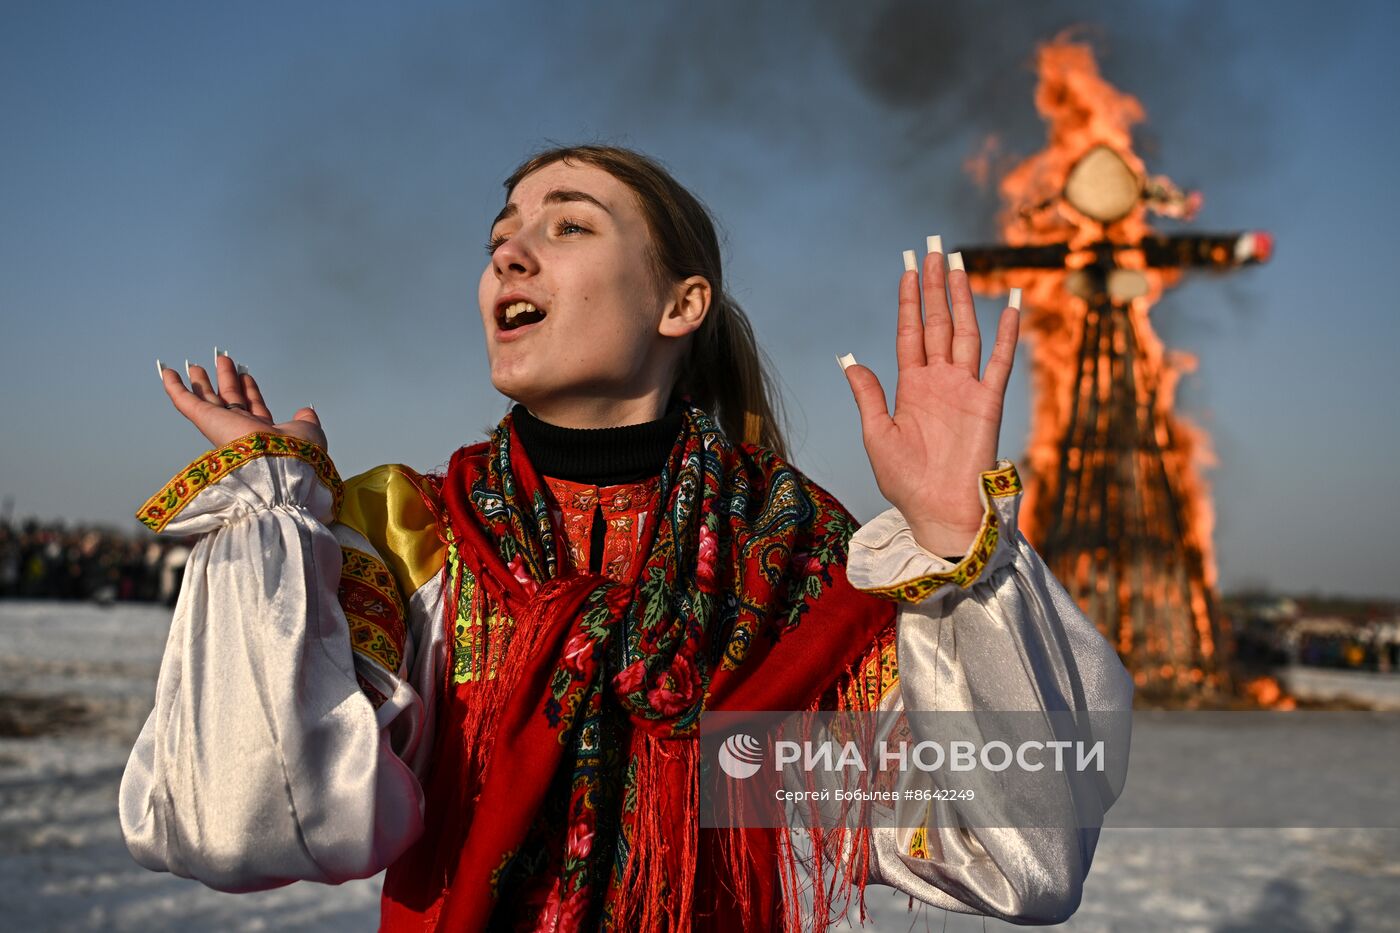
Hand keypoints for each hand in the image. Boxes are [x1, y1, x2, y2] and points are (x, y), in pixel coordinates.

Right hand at [157, 351, 326, 451]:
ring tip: (196, 366)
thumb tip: (305, 412)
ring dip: (202, 382)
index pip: (254, 407)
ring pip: (208, 400)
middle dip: (227, 380)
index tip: (246, 375)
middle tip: (222, 362)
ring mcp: (222, 425)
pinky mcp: (206, 421)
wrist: (281, 465)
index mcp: (264, 433)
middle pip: (230, 400)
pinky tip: (168, 372)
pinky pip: (185, 402)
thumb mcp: (308, 432)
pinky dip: (174, 387)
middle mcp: (242, 430)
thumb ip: (306, 421)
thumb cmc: (297, 453)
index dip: (249, 390)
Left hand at [842, 243, 1018, 555]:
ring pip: (965, 331)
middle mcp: (939, 380)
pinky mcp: (988, 402)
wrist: (937, 512)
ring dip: (963, 297)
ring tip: (959, 264)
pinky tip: (1010, 302)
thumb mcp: (877, 435)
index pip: (910, 332)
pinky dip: (1006, 331)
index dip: (909, 300)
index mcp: (911, 387)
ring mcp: (964, 388)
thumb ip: (868, 396)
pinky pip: (998, 361)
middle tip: (934, 247)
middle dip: (935, 285)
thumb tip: (850, 359)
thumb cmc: (905, 483)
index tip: (908, 268)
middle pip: (938, 322)